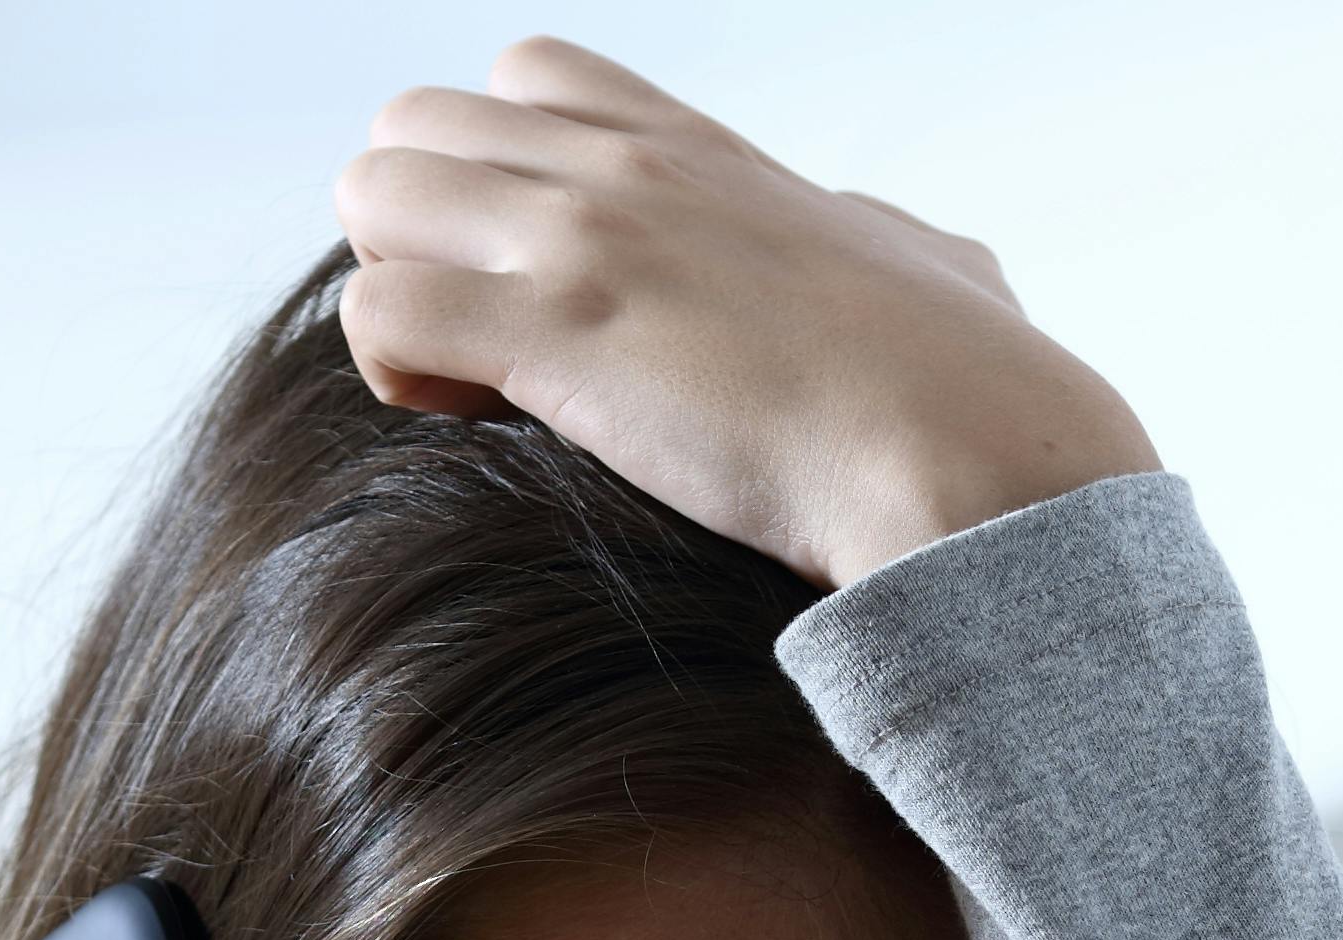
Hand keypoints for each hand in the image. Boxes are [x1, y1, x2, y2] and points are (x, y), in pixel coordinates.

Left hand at [334, 36, 1156, 588]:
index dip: (497, 172)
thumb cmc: (968, 386)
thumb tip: (875, 235)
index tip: (542, 279)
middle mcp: (622, 168)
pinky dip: (394, 371)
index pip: (525, 76)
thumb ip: (866, 230)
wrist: (972, 460)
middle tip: (481, 335)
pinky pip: (378, 310)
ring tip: (470, 381)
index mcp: (694, 149)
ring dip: (394, 288)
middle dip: (418, 231)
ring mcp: (584, 238)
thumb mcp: (920, 258)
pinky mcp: (556, 333)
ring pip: (371, 195)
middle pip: (414, 124)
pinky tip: (470, 424)